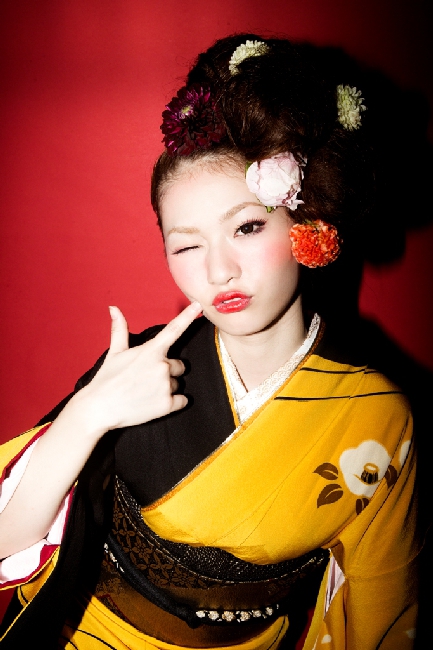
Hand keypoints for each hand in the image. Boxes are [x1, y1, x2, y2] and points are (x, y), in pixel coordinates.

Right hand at [78, 301, 201, 435]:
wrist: (100, 408)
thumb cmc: (106, 379)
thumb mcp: (114, 353)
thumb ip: (120, 329)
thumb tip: (113, 308)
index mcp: (151, 351)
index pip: (174, 330)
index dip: (188, 316)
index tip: (198, 305)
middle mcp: (161, 366)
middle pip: (179, 366)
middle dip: (168, 371)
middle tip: (148, 378)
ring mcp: (165, 386)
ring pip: (178, 384)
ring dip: (167, 387)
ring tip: (146, 391)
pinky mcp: (167, 405)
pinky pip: (182, 401)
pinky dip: (174, 403)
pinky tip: (155, 402)